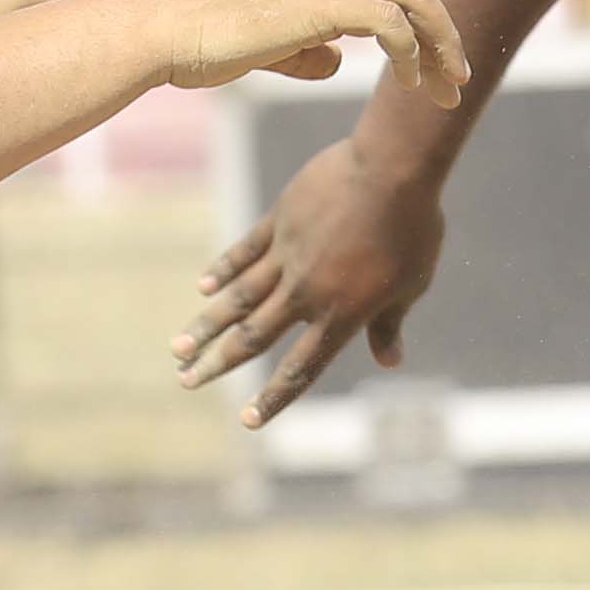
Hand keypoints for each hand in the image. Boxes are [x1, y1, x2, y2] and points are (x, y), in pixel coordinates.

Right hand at [141, 0, 469, 104]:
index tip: (435, 75)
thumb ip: (304, 52)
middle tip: (458, 83)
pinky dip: (409, 50)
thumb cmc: (201, 44)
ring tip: (445, 89)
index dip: (422, 33)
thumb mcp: (264, 49)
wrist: (164, 32)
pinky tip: (405, 81)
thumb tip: (338, 62)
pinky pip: (388, 20)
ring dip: (440, 46)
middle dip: (446, 38)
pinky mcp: (318, 4)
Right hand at [175, 138, 447, 426]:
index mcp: (340, 316)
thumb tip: (389, 362)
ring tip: (177, 347)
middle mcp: (305, 293)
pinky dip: (223, 269)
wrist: (391, 169)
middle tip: (187, 381)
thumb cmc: (412, 229)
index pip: (300, 369)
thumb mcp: (410, 285)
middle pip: (254, 338)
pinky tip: (203, 286)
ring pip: (238, 299)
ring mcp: (287, 256)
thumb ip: (389, 325)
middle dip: (218, 363)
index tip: (246, 420)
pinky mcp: (279, 222)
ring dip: (206, 324)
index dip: (273, 398)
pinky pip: (245, 252)